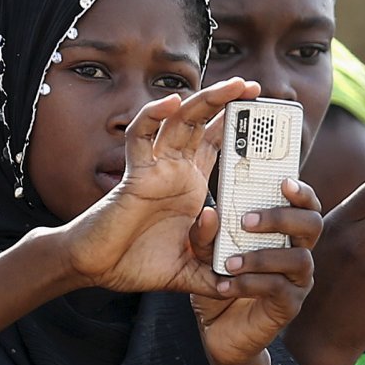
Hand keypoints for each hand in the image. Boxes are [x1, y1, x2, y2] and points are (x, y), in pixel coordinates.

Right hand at [57, 78, 257, 294]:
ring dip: (206, 100)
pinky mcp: (135, 173)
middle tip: (255, 86)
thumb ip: (214, 275)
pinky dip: (152, 116)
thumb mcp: (190, 272)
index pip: (218, 147)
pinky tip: (171, 102)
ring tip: (234, 86)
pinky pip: (140, 137)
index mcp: (191, 187)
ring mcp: (156, 168)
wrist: (97, 270)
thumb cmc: (137, 264)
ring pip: (180, 122)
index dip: (239, 129)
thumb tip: (237, 279)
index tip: (266, 117)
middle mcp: (176, 171)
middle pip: (203, 125)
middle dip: (228, 103)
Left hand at [190, 177, 320, 364]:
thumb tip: (210, 212)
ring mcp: (297, 281)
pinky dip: (250, 284)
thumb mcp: (205, 255)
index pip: (306, 205)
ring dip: (262, 257)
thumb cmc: (220, 282)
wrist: (217, 329)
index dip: (302, 192)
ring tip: (230, 263)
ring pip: (299, 259)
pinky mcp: (289, 306)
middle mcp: (297, 253)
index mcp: (283, 234)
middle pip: (312, 225)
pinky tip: (225, 286)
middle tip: (247, 221)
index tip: (284, 182)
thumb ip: (206, 234)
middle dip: (282, 218)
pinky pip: (279, 289)